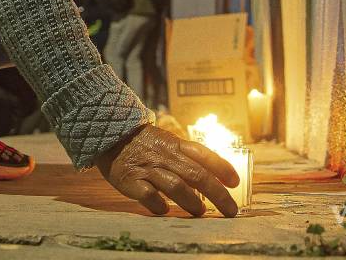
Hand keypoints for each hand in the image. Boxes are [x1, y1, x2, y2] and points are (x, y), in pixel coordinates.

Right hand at [95, 125, 240, 217]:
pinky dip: (158, 204)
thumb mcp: (166, 141)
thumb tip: (213, 174)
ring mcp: (148, 169)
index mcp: (174, 144)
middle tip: (231, 210)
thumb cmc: (143, 143)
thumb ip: (186, 156)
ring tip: (200, 212)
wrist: (109, 134)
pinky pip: (148, 195)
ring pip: (175, 185)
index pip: (203, 154)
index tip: (235, 182)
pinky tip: (165, 210)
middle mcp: (164, 156)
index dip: (222, 167)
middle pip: (196, 174)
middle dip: (217, 194)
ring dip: (191, 201)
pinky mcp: (130, 181)